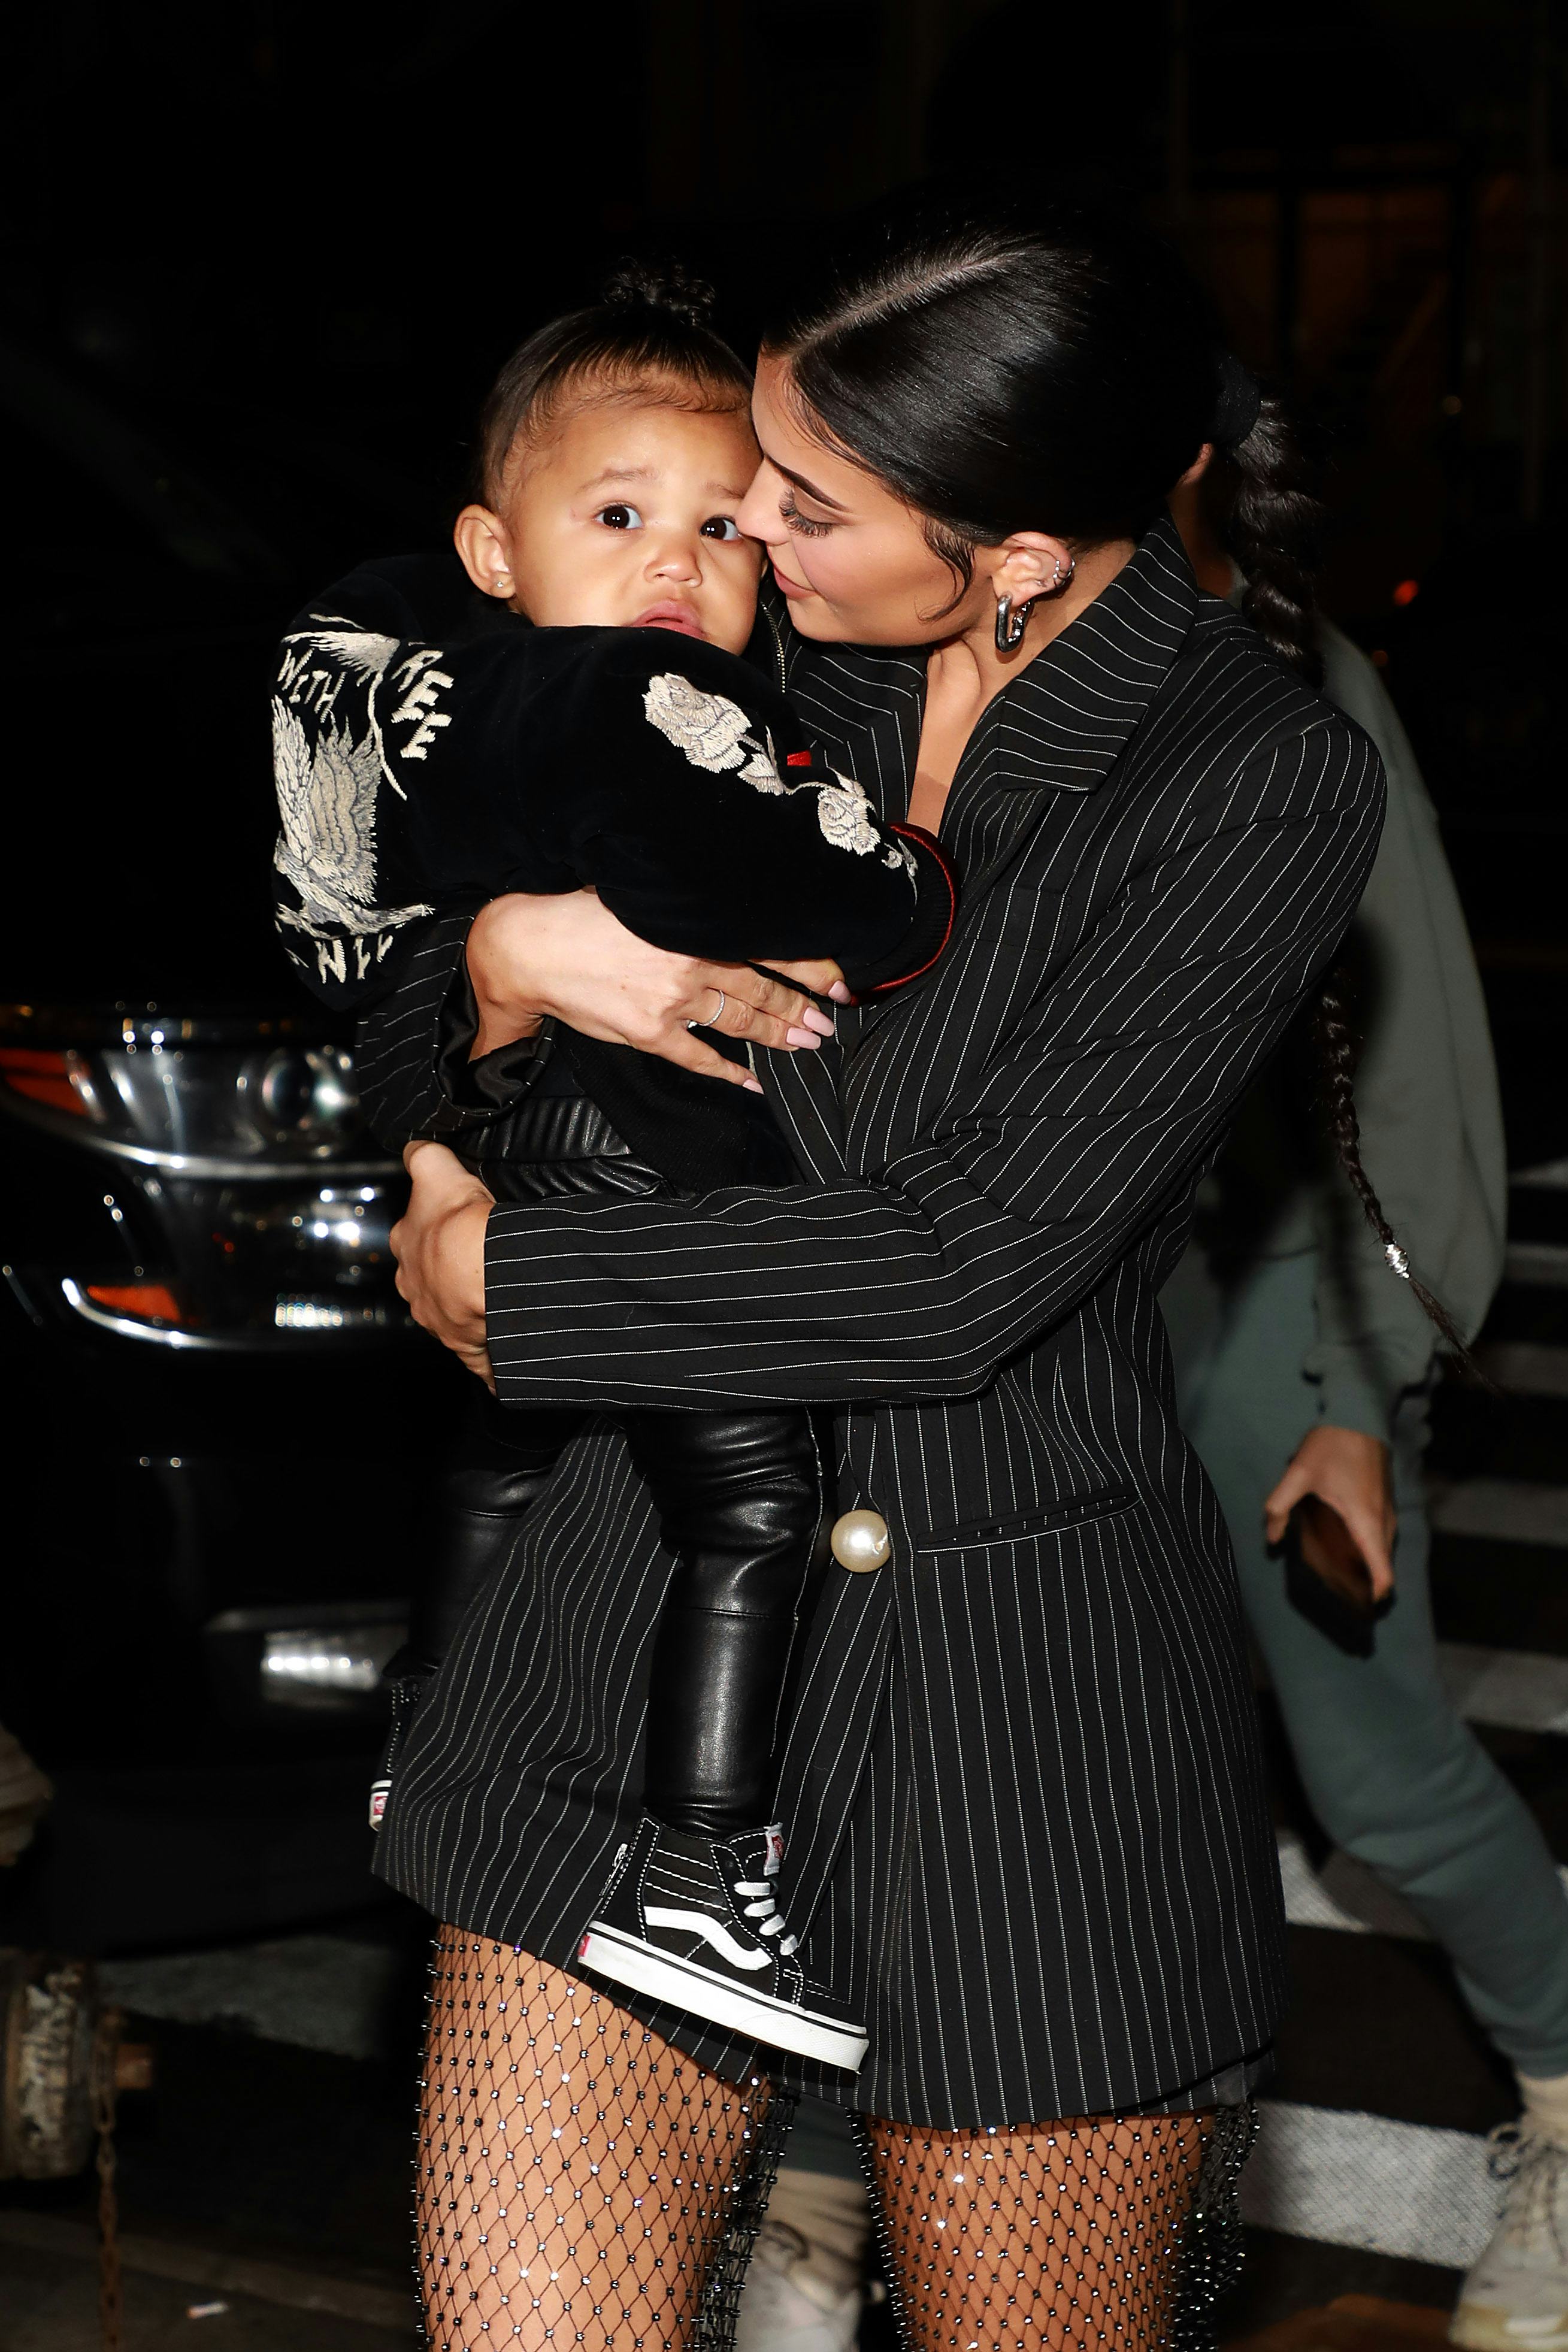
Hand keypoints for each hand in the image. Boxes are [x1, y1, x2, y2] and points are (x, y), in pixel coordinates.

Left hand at [391, 1142, 494, 1387]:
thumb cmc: (459, 1223)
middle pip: (426, 1278)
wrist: (485, 1271)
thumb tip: (414, 1146)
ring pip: (448, 1312)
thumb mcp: (435, 1169)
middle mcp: (414, 1287)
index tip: (453, 1226)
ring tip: (491, 1293)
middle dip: (445, 1272)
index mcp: (406, 1247)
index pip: (412, 1236)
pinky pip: (476, 1349)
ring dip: (466, 1306)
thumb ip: (422, 1155)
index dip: (432, 1230)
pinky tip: (500, 1336)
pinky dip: (487, 1344)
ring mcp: (438, 1320)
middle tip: (476, 1260)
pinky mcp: (466, 1346)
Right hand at [466, 891, 847, 1088]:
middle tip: (830, 1020)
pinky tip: (751, 1081)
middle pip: (763, 989)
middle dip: (802, 1007)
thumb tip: (726, 913)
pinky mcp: (649, 1032)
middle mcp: (692, 962)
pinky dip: (728, 1070)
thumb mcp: (644, 898)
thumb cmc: (582, 916)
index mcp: (694, 927)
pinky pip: (699, 1056)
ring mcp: (673, 1001)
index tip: (837, 980)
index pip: (766, 947)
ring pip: (741, 1020)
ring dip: (779, 1034)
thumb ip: (689, 912)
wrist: (532, 948)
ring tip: (808, 1042)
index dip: (808, 967)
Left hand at [1265, 1424, 1397, 1600]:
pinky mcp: (1386, 1501)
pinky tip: (1347, 1545)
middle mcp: (1385, 1521)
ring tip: (1342, 1574)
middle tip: (1340, 1594)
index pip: (1383, 1572)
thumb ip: (1280, 1506)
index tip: (1360, 1607)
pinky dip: (1371, 1548)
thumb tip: (1272, 1539)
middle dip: (1367, 1583)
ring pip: (1384, 1549)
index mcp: (1367, 1522)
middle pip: (1383, 1565)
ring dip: (1370, 1565)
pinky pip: (1383, 1535)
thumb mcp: (1298, 1473)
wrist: (1360, 1415)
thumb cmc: (1332, 1445)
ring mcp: (1389, 1510)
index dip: (1375, 1594)